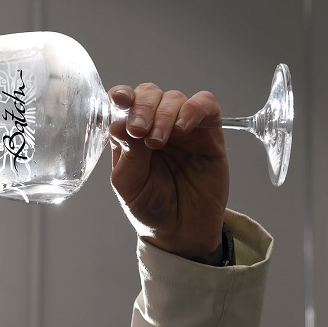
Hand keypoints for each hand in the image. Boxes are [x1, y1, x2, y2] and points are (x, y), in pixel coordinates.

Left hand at [108, 83, 229, 259]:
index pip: (123, 102)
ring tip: (158, 141)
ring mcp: (183, 127)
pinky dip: (194, 109)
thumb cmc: (150, 208)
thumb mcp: (128, 183)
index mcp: (130, 134)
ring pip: (174, 98)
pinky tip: (183, 128)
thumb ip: (127, 152)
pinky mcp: (209, 133)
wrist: (180, 232)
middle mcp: (155, 125)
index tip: (118, 99)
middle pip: (149, 94)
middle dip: (142, 107)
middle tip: (139, 131)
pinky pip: (206, 106)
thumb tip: (118, 121)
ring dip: (164, 114)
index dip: (120, 95)